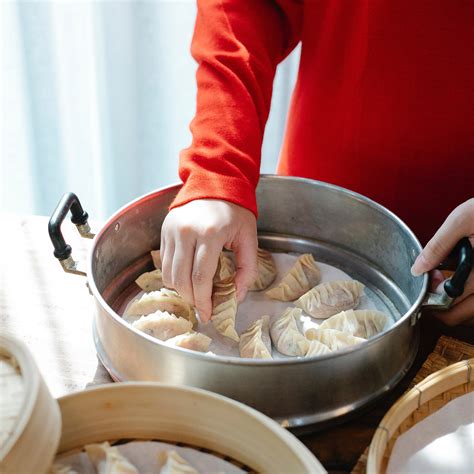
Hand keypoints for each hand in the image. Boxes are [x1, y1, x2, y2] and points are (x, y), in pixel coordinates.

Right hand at [160, 199, 257, 321]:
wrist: (215, 183)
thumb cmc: (235, 211)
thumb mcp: (248, 237)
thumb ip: (247, 268)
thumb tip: (236, 296)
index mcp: (209, 234)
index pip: (200, 278)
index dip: (203, 301)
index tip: (208, 314)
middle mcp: (186, 232)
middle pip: (181, 279)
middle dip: (191, 299)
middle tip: (202, 308)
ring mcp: (172, 231)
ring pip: (168, 274)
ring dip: (180, 290)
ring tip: (194, 294)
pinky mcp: (164, 231)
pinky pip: (163, 263)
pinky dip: (173, 276)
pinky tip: (187, 278)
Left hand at [411, 199, 473, 325]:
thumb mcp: (462, 220)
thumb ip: (438, 245)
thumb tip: (418, 268)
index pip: (449, 306)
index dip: (430, 298)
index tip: (427, 279)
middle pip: (462, 315)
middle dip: (441, 303)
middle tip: (435, 279)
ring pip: (473, 310)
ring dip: (457, 301)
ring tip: (448, 276)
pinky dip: (469, 294)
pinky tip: (464, 273)